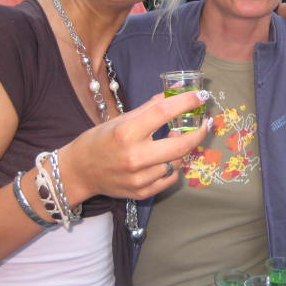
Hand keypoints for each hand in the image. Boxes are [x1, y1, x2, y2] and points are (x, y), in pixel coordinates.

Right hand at [60, 90, 209, 202]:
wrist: (79, 172)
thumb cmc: (99, 140)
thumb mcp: (121, 119)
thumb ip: (150, 107)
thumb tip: (176, 92)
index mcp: (127, 133)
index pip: (164, 112)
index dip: (186, 102)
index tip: (201, 96)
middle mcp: (135, 157)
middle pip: (181, 144)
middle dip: (199, 132)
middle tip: (205, 123)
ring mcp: (140, 178)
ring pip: (178, 162)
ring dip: (183, 149)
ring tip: (176, 139)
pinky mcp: (142, 193)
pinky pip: (171, 177)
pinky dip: (174, 166)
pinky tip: (167, 158)